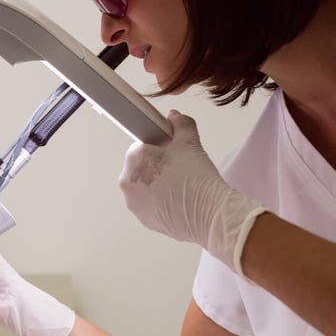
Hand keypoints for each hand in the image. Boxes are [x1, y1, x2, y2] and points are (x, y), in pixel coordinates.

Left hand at [119, 110, 265, 275]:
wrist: (209, 212)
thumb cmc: (196, 177)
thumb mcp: (190, 142)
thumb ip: (180, 124)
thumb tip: (174, 116)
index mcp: (133, 159)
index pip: (140, 147)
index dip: (157, 148)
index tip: (169, 153)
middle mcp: (127, 182)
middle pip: (140, 168)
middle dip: (156, 167)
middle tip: (178, 169)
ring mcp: (134, 203)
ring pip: (144, 188)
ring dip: (156, 185)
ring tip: (180, 186)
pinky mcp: (143, 219)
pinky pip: (149, 205)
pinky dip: (160, 202)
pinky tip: (178, 200)